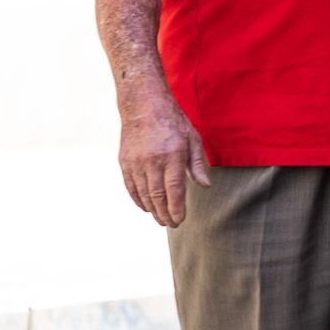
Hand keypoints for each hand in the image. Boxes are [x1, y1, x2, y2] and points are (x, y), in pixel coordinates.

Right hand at [119, 98, 211, 227]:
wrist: (143, 105)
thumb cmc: (173, 122)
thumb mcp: (192, 139)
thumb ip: (197, 164)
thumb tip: (205, 186)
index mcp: (172, 155)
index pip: (174, 190)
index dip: (176, 209)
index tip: (179, 220)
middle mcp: (152, 161)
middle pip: (157, 196)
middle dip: (164, 214)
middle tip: (171, 224)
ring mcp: (136, 162)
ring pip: (143, 194)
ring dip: (152, 210)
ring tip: (160, 219)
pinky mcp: (124, 161)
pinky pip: (130, 186)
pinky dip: (138, 199)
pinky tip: (146, 207)